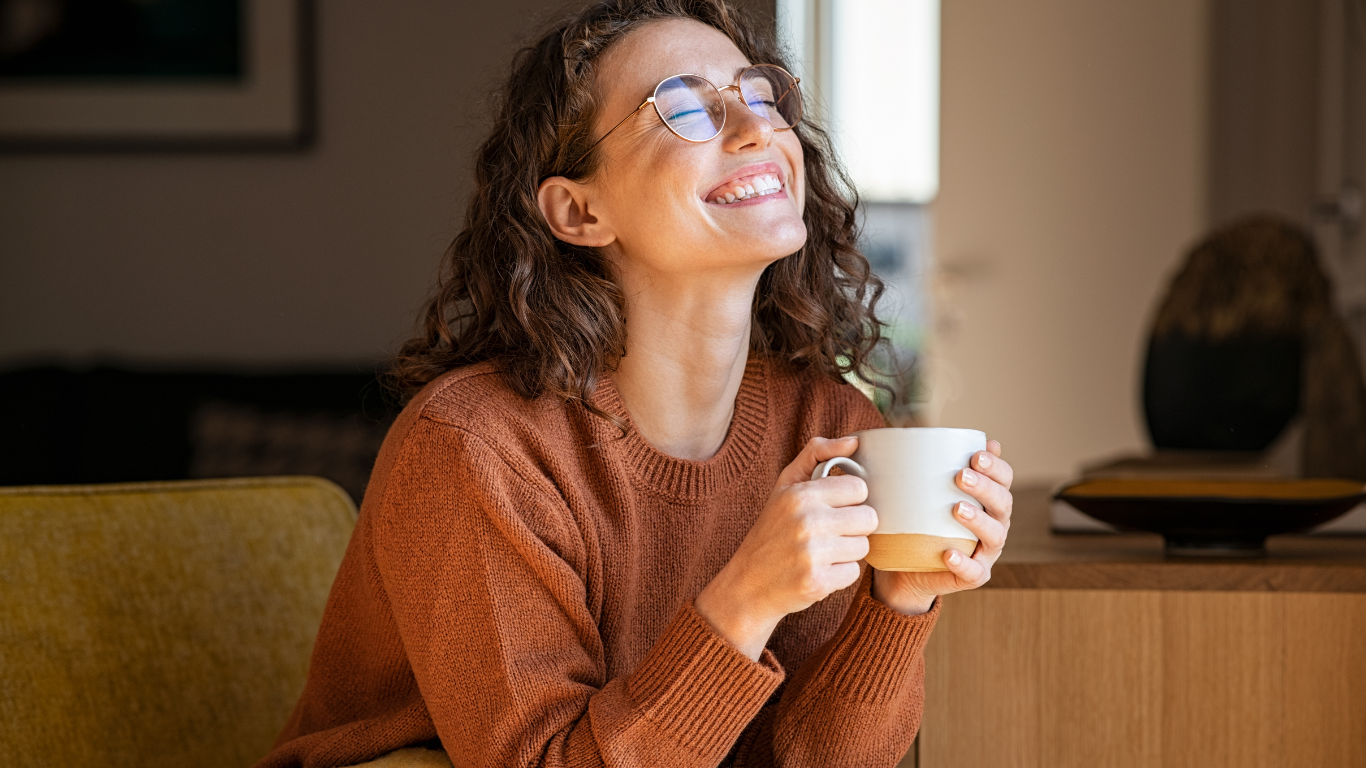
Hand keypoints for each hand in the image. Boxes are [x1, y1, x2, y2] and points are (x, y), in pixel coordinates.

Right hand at [695, 436, 877, 659]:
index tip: (833, 508)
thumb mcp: (785, 486)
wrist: (747, 584)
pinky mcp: (818, 582)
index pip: (859, 488)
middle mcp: (807, 521)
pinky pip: (853, 572)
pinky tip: (818, 571)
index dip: (850, 500)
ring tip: (822, 553)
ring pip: (863, 546)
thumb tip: (854, 441)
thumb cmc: (771, 531)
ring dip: (847, 551)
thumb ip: (817, 454)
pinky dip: (839, 574)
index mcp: (801, 495)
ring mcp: (813, 553)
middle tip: (830, 533)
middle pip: (868, 518)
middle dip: (853, 527)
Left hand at [872, 440, 1013, 614]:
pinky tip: (949, 553)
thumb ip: (929, 466)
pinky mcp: (973, 576)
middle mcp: (994, 524)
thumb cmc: (919, 521)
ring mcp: (986, 552)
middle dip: (985, 487)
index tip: (976, 455)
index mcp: (988, 500)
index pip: (1004, 479)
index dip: (996, 467)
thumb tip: (922, 431)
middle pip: (1002, 503)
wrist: (908, 567)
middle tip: (961, 476)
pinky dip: (964, 562)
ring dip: (978, 521)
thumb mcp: (922, 492)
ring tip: (957, 508)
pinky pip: (974, 571)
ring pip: (995, 536)